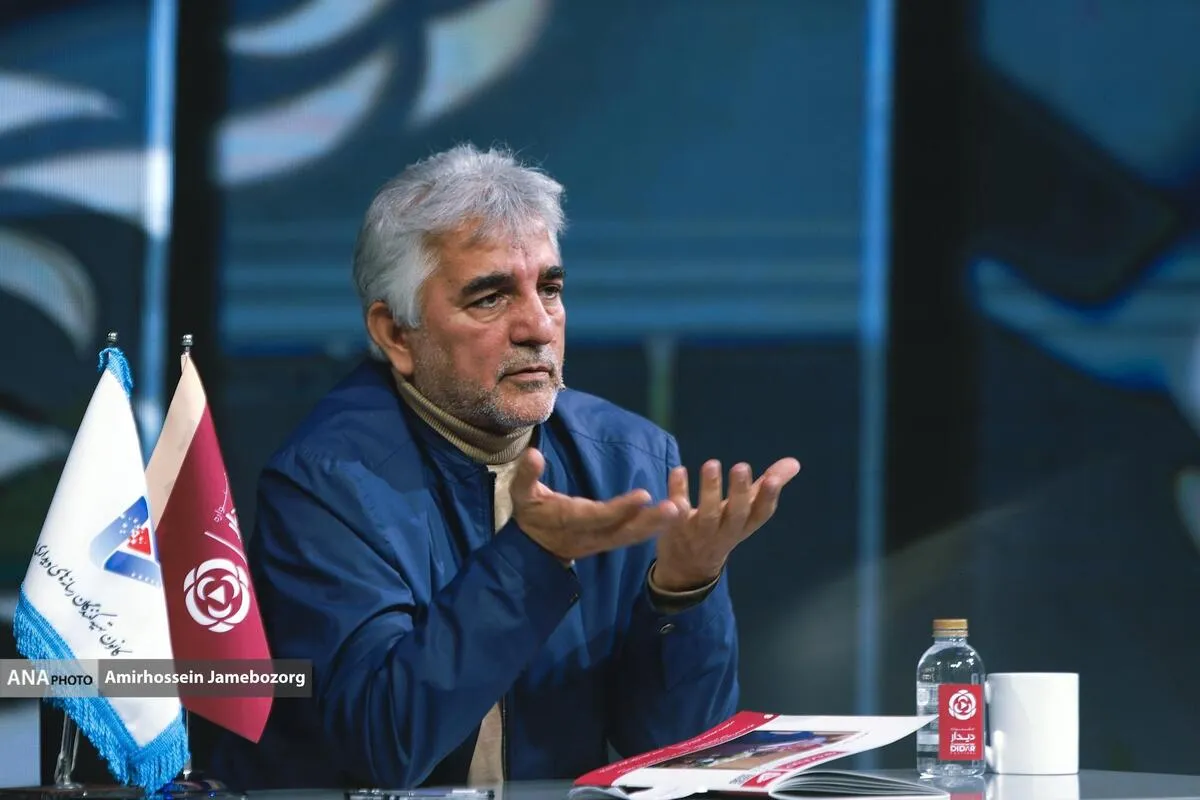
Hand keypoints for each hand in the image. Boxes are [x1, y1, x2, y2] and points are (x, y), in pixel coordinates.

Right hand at [509, 448, 680, 561]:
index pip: (599, 516)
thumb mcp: (521, 494)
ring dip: (658, 525)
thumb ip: (526, 475)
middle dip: (650, 521)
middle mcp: (591, 533)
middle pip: (624, 530)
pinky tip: (674, 515)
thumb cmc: (530, 513)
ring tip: (681, 509)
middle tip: (675, 508)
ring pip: (633, 536)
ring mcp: (602, 540)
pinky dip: (655, 527)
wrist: (533, 547)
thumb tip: (533, 454)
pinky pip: (634, 536)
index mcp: (571, 520)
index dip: (621, 509)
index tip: (643, 495)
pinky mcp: (610, 540)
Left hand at [653, 458, 801, 590]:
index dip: (768, 498)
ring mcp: (700, 533)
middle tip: (742, 467)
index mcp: (745, 525)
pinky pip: (676, 513)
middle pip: (735, 514)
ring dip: (710, 490)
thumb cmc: (723, 528)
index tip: (772, 480)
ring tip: (712, 464)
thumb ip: (767, 486)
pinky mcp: (676, 529)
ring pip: (707, 515)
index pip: (761, 514)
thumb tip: (794, 462)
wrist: (688, 567)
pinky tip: (678, 471)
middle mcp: (725, 531)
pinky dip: (677, 494)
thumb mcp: (746, 511)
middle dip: (739, 492)